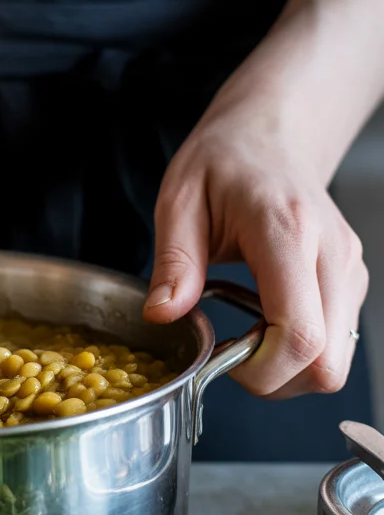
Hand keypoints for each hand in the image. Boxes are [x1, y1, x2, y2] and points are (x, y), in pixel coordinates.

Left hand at [144, 96, 367, 398]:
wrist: (270, 134)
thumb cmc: (224, 161)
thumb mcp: (179, 201)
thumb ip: (174, 262)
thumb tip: (164, 315)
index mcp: (287, 231)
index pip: (300, 334)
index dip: (261, 369)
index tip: (222, 357)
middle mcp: (331, 254)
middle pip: (327, 364)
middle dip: (274, 380)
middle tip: (232, 353)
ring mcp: (348, 269)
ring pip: (335, 363)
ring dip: (286, 369)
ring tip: (246, 333)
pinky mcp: (350, 282)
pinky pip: (334, 344)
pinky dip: (298, 352)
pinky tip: (266, 320)